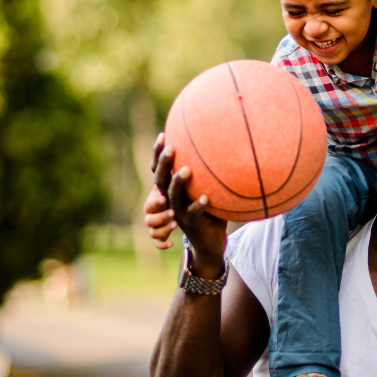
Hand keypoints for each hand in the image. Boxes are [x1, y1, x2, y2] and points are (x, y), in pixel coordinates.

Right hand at [145, 134, 227, 275]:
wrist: (209, 241)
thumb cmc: (208, 209)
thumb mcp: (205, 187)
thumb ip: (206, 171)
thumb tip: (219, 141)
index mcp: (172, 188)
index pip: (159, 168)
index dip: (157, 153)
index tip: (163, 134)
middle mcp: (171, 199)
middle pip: (161, 180)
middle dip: (164, 164)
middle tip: (170, 148)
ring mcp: (179, 212)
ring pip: (174, 197)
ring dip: (179, 183)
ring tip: (186, 169)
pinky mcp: (191, 224)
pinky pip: (193, 214)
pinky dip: (198, 206)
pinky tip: (206, 198)